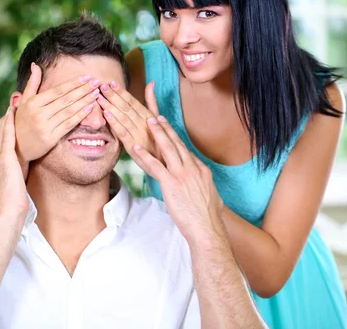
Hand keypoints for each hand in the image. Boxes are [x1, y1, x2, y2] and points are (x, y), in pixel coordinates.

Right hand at [0, 104, 28, 220]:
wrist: (7, 215)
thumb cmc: (11, 211)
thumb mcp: (7, 194)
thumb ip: (8, 185)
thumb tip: (15, 183)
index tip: (3, 128)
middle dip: (0, 124)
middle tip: (7, 111)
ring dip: (5, 120)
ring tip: (11, 107)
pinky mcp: (4, 160)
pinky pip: (6, 137)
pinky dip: (9, 124)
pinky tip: (12, 114)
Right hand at [14, 63, 101, 165]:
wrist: (17, 147)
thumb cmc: (21, 121)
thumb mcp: (23, 101)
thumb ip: (32, 83)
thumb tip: (35, 65)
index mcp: (33, 103)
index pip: (57, 91)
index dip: (73, 83)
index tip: (86, 77)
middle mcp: (39, 114)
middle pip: (66, 99)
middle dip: (83, 90)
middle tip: (97, 82)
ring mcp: (45, 127)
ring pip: (69, 111)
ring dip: (85, 101)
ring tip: (96, 93)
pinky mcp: (51, 139)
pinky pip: (69, 124)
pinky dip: (80, 115)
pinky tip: (90, 108)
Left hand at [97, 80, 159, 159]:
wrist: (163, 161)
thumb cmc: (159, 137)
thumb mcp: (157, 118)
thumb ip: (151, 101)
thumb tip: (151, 82)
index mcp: (148, 116)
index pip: (133, 101)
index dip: (122, 92)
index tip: (112, 83)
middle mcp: (143, 123)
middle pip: (126, 107)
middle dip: (114, 96)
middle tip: (102, 85)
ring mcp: (138, 134)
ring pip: (122, 117)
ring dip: (110, 106)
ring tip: (100, 97)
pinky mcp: (132, 146)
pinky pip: (122, 132)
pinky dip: (114, 122)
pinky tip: (105, 114)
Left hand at [131, 115, 223, 243]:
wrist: (207, 229)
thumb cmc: (208, 219)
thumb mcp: (211, 197)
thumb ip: (203, 187)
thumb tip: (201, 186)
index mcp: (201, 171)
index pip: (186, 152)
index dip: (177, 140)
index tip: (169, 131)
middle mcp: (192, 169)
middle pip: (177, 144)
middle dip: (167, 129)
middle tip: (157, 117)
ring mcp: (182, 175)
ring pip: (168, 148)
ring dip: (157, 133)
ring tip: (148, 121)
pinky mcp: (171, 183)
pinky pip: (155, 165)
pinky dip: (144, 155)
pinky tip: (136, 147)